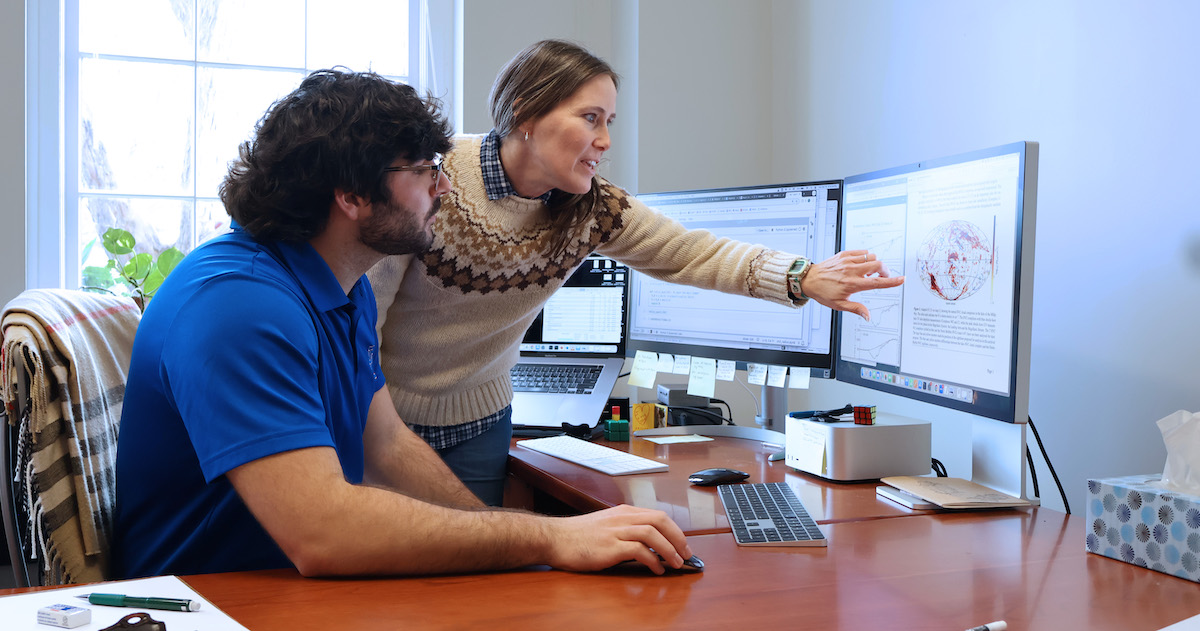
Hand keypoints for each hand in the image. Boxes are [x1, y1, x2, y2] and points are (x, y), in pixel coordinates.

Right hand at [542, 505, 691, 574]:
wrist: (554, 538)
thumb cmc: (577, 536)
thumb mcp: (606, 526)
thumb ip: (626, 531)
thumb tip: (648, 545)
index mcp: (623, 512)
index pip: (658, 515)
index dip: (675, 530)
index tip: (683, 544)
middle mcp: (622, 518)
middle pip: (660, 520)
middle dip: (678, 537)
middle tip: (687, 554)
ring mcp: (616, 531)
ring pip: (653, 534)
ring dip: (669, 549)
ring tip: (676, 563)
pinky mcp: (609, 547)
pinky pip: (639, 550)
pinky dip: (652, 560)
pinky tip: (657, 570)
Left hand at [800, 249, 903, 320]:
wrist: (809, 279)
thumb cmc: (823, 292)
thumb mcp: (839, 305)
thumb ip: (856, 309)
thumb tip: (868, 316)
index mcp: (852, 284)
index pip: (877, 282)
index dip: (892, 281)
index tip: (902, 279)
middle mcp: (851, 271)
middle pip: (878, 265)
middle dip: (885, 270)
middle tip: (882, 276)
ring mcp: (847, 261)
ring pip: (871, 257)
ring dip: (875, 264)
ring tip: (868, 272)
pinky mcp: (844, 254)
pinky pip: (862, 252)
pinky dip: (866, 257)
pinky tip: (861, 265)